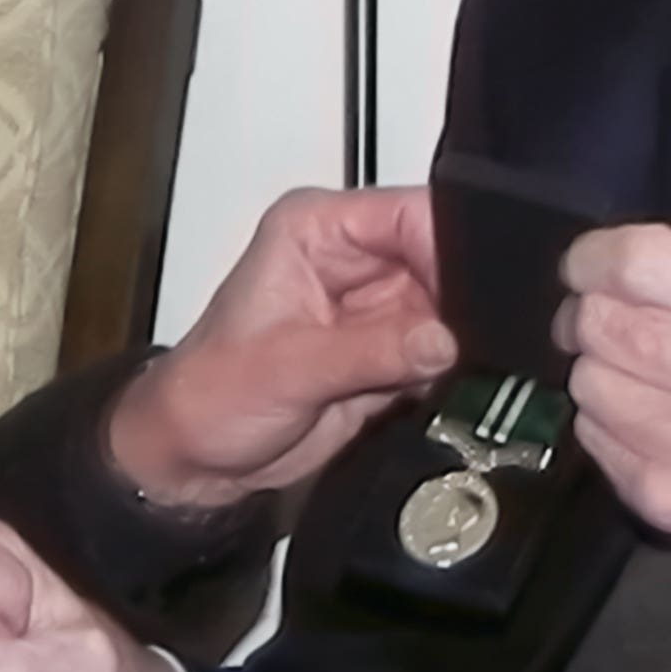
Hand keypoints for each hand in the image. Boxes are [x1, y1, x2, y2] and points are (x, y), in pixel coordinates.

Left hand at [109, 185, 457, 508]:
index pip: (406, 214)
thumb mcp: (287, 367)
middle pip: (441, 262)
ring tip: (433, 375)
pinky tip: (430, 393)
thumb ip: (371, 350)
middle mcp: (352, 261)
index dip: (446, 247)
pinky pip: (442, 356)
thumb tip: (442, 339)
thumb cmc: (210, 393)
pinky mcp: (391, 354)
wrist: (199, 457)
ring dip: (455, 346)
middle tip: (461, 344)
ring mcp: (376, 309)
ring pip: (450, 313)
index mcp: (317, 231)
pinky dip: (446, 376)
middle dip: (458, 305)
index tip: (471, 293)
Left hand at [556, 225, 670, 629]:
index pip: (633, 263)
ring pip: (587, 380)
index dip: (591, 260)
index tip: (586, 267)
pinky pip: (594, 438)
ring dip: (603, 373)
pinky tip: (656, 426)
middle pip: (600, 322)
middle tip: (611, 323)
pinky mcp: (668, 499)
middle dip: (591, 316)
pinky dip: (611, 424)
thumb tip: (606, 266)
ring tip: (648, 382)